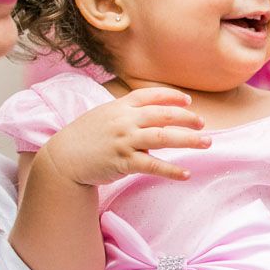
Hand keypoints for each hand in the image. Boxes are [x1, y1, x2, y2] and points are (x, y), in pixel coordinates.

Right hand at [39, 87, 209, 186]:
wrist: (62, 158)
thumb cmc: (86, 137)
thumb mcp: (104, 115)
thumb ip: (127, 112)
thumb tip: (153, 115)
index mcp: (120, 106)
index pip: (150, 95)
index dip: (172, 97)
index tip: (189, 102)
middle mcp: (124, 120)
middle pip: (163, 115)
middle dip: (187, 118)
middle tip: (203, 124)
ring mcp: (124, 140)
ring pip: (163, 137)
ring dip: (188, 139)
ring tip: (206, 142)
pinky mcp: (122, 162)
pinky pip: (152, 165)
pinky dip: (171, 170)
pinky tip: (186, 174)